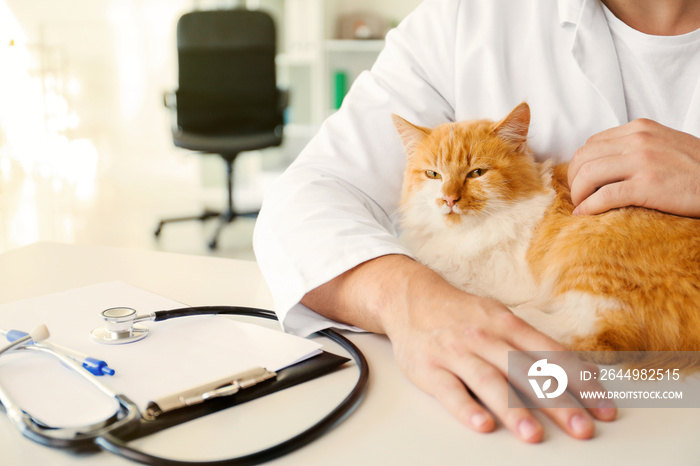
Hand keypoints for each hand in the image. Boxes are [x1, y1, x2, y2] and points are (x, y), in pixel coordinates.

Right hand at [303, 255, 616, 442]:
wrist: (410, 297)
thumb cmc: (462, 313)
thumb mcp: (499, 317)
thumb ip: (532, 344)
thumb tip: (577, 369)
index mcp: (506, 324)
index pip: (550, 355)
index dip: (580, 381)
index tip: (604, 407)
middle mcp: (484, 338)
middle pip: (525, 371)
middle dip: (556, 401)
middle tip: (582, 428)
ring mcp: (456, 353)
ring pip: (489, 381)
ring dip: (513, 409)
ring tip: (534, 434)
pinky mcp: (430, 369)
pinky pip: (449, 391)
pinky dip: (466, 409)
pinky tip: (483, 424)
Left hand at [568, 119, 699, 216]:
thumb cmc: (695, 169)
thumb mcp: (663, 144)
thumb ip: (635, 146)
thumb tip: (603, 160)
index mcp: (639, 129)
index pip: (591, 143)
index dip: (579, 165)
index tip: (581, 181)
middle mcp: (638, 140)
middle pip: (583, 158)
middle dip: (573, 179)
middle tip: (578, 196)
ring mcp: (643, 162)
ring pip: (587, 175)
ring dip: (578, 194)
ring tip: (581, 206)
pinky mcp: (648, 186)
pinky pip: (604, 196)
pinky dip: (588, 207)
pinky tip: (585, 214)